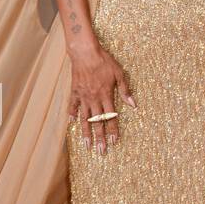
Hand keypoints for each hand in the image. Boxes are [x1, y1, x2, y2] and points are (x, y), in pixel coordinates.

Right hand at [67, 35, 133, 154]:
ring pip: (84, 118)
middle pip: (97, 122)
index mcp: (106, 95)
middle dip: (99, 138)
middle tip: (100, 151)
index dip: (113, 130)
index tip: (114, 141)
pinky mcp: (74, 92)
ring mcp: (83, 96)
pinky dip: (72, 115)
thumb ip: (125, 90)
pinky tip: (71, 124)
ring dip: (85, 132)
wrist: (85, 53)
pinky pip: (73, 106)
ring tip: (86, 145)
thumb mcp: (119, 73)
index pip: (111, 117)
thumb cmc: (104, 61)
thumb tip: (133, 104)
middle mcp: (94, 99)